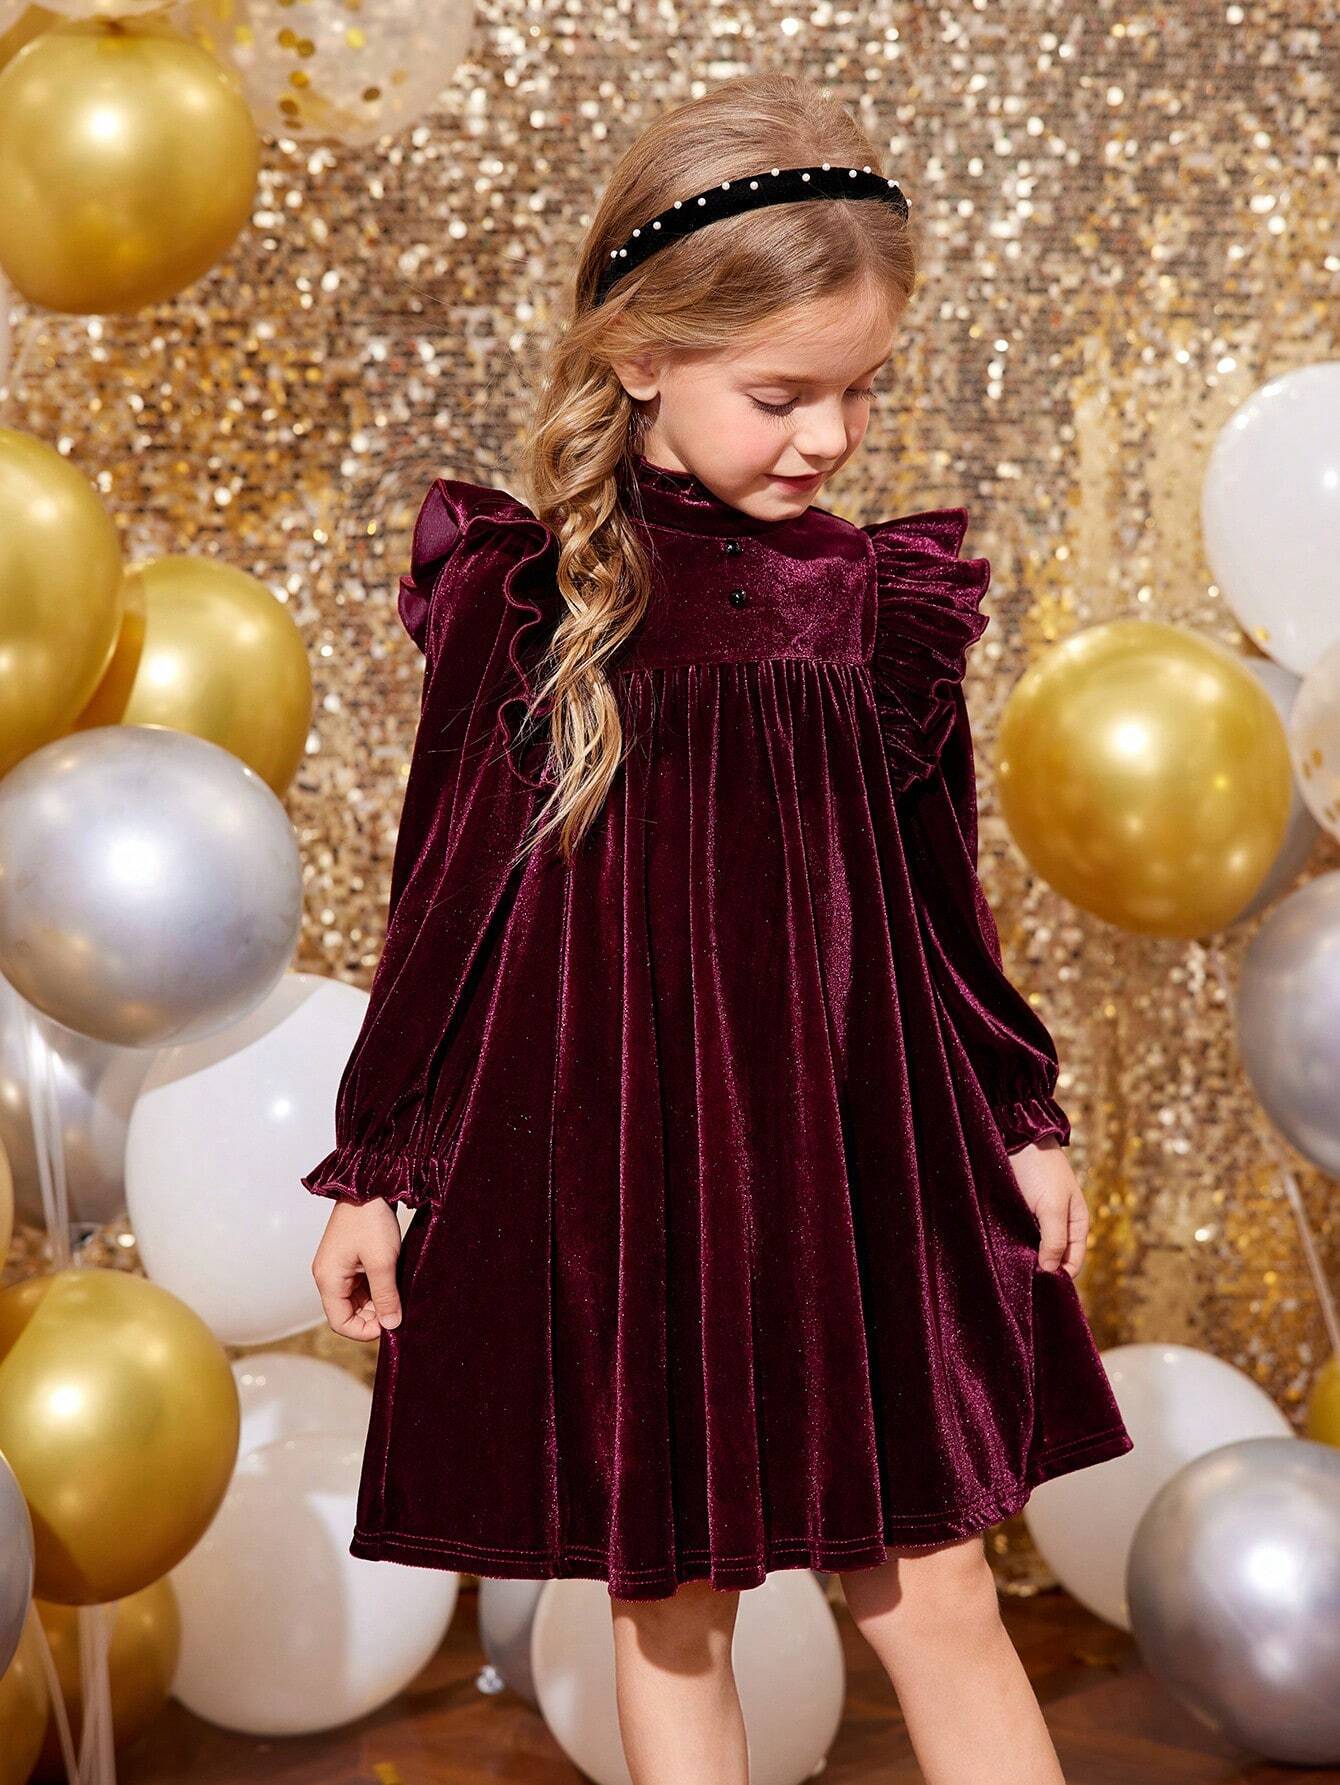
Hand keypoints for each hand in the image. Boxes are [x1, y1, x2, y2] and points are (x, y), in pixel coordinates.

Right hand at [311, 1198, 403, 1339]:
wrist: (368, 1184)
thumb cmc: (371, 1220)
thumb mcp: (383, 1262)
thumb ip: (386, 1296)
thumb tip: (391, 1325)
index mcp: (328, 1280)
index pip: (340, 1322)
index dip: (364, 1331)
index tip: (389, 1326)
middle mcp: (328, 1276)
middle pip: (348, 1312)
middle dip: (373, 1315)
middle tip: (399, 1309)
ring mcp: (337, 1267)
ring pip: (356, 1299)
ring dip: (376, 1301)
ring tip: (398, 1294)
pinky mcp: (347, 1259)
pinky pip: (359, 1284)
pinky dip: (375, 1288)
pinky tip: (393, 1282)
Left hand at [1008, 1137, 1088, 1276]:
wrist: (1016, 1138)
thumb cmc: (1041, 1170)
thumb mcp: (1052, 1206)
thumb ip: (1054, 1239)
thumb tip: (1051, 1272)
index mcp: (1076, 1224)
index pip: (1073, 1262)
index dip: (1060, 1276)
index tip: (1042, 1287)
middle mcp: (1058, 1226)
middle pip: (1053, 1259)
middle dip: (1041, 1271)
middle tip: (1023, 1283)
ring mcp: (1037, 1221)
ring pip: (1034, 1250)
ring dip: (1025, 1260)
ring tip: (1011, 1271)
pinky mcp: (1017, 1215)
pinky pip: (1018, 1238)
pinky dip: (1012, 1247)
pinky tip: (1001, 1255)